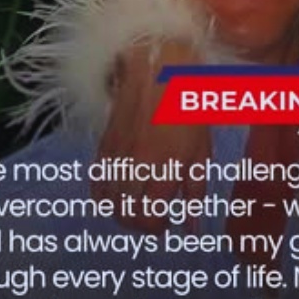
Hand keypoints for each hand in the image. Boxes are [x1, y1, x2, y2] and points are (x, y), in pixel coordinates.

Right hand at [90, 41, 210, 231]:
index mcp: (164, 166)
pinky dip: (104, 195)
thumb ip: (195, 192)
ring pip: (107, 202)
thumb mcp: (202, 151)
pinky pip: (96, 182)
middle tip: (154, 217)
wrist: (159, 70)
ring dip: (122, 212)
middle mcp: (136, 164)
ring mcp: (116, 155)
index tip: (168, 222)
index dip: (157, 227)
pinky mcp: (103, 145)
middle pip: (125, 215)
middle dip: (139, 224)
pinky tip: (119, 192)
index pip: (149, 217)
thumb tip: (191, 228)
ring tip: (139, 205)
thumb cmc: (188, 109)